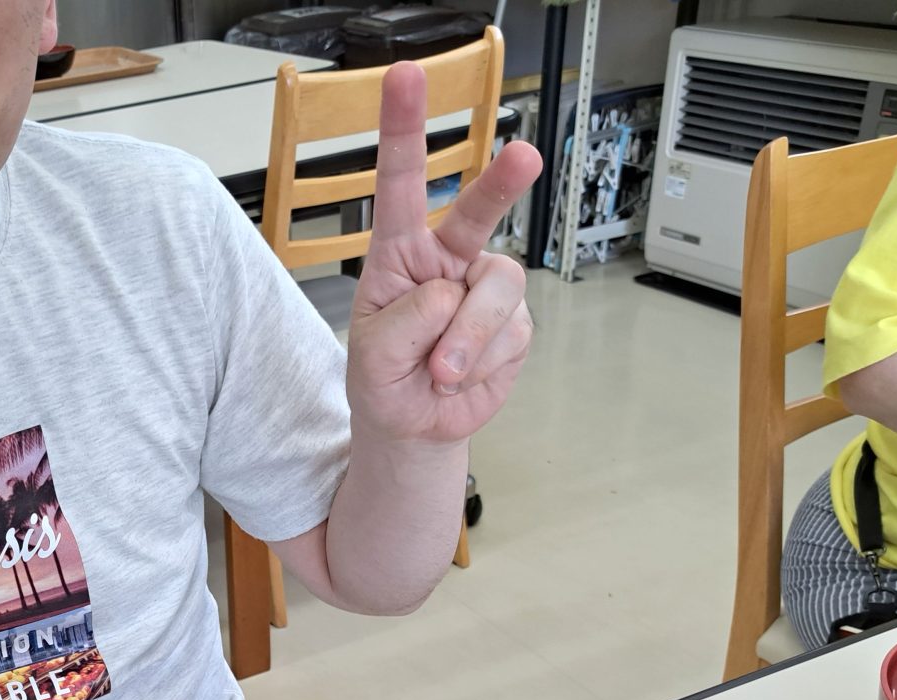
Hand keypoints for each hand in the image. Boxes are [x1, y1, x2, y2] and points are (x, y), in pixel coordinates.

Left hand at [347, 63, 543, 447]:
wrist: (415, 425)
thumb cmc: (384, 379)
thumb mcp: (372, 355)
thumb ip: (406, 322)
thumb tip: (452, 297)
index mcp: (399, 253)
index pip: (399, 184)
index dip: (403, 131)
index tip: (405, 77)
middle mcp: (447, 259)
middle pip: (478, 210)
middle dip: (500, 183)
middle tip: (524, 155)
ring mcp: (483, 289)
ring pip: (498, 289)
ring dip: (470, 338)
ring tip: (442, 370)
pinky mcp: (514, 323)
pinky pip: (510, 333)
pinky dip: (483, 362)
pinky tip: (461, 374)